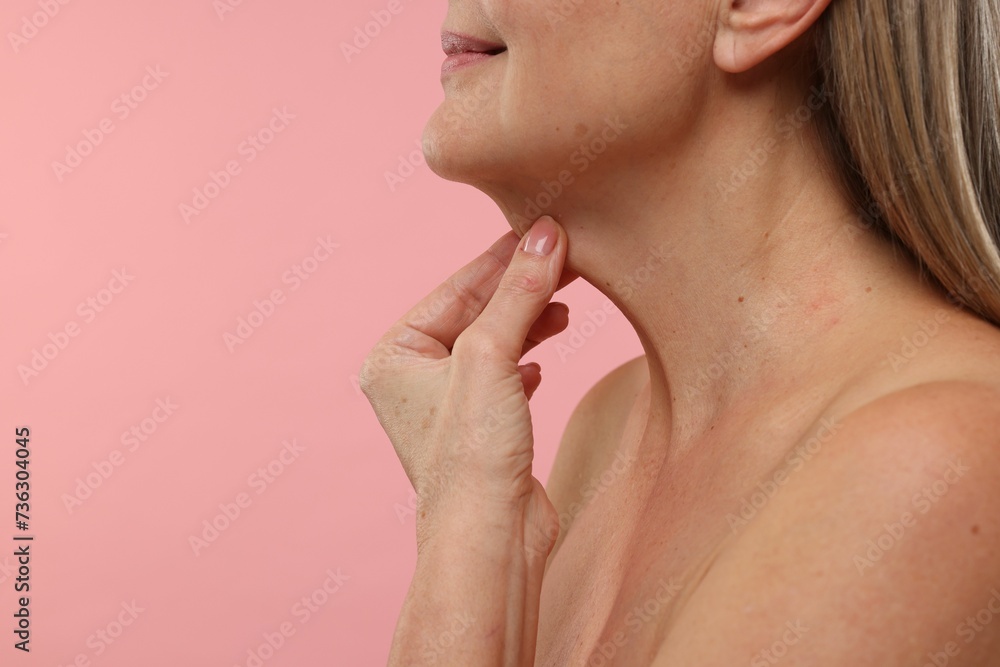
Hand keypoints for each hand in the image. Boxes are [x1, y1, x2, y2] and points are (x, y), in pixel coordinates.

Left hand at [360, 216, 575, 551]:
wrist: (491, 538)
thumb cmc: (472, 455)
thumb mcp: (492, 357)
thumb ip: (518, 292)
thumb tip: (546, 235)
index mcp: (393, 355)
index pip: (456, 288)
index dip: (504, 259)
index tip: (547, 229)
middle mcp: (412, 378)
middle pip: (476, 313)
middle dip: (522, 290)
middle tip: (569, 261)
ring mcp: (445, 405)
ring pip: (493, 343)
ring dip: (530, 322)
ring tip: (567, 308)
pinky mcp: (478, 428)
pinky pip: (502, 376)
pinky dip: (525, 360)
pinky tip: (543, 360)